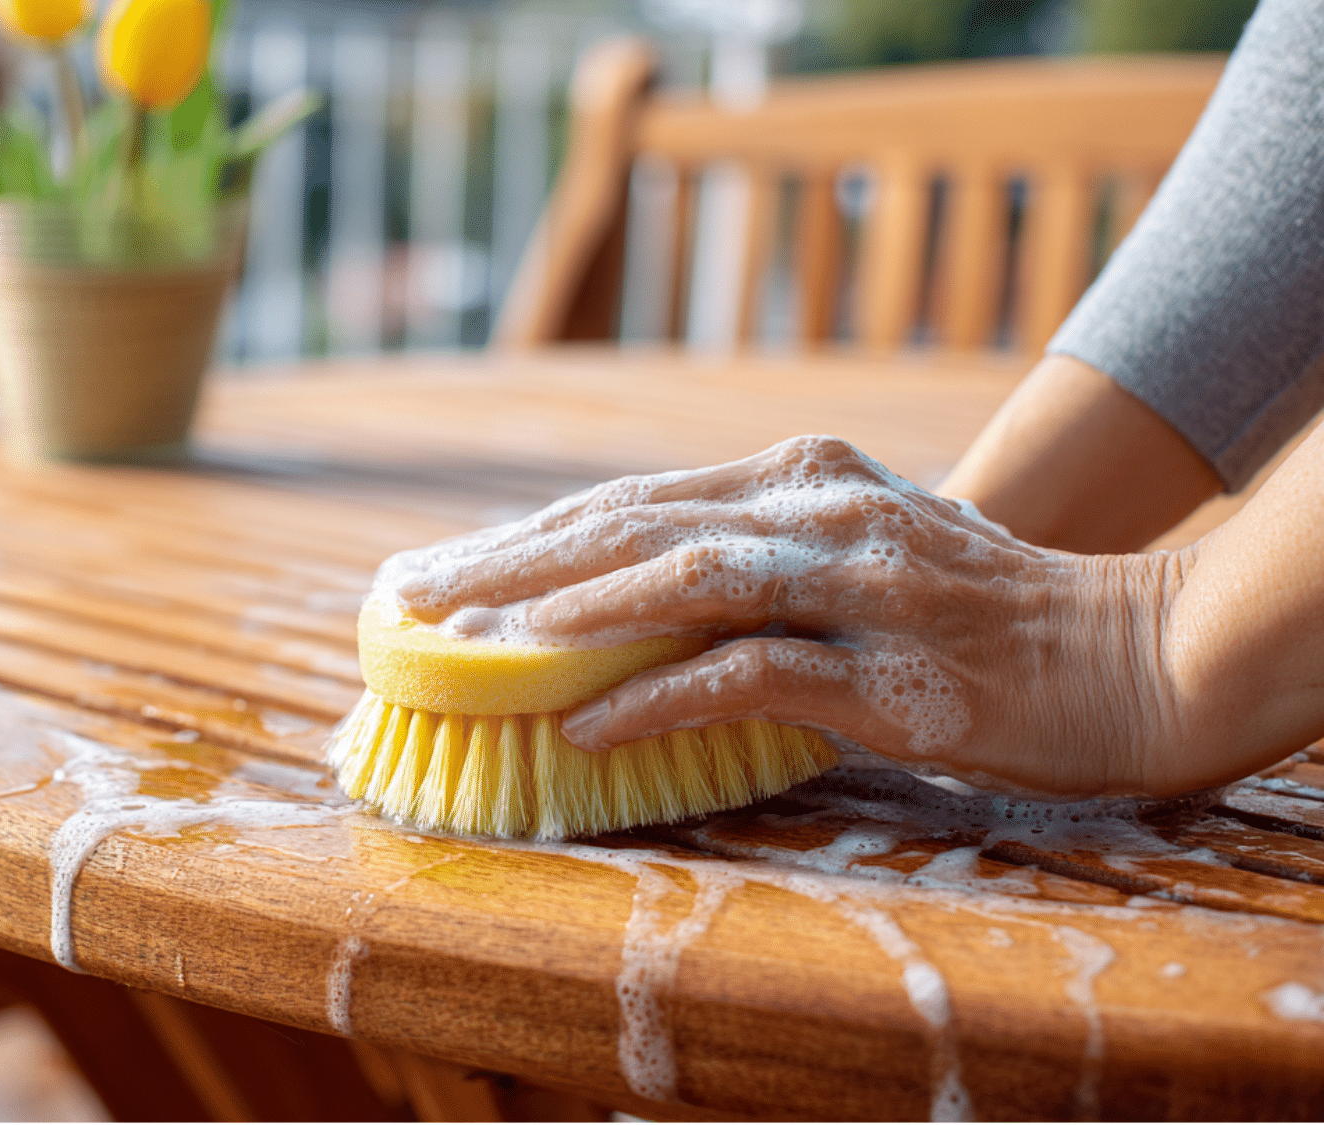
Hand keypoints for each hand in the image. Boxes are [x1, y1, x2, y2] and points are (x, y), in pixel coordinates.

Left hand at [383, 435, 1192, 798]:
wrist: (1132, 655)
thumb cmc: (978, 617)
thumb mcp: (853, 556)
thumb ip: (749, 568)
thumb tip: (614, 612)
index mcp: (797, 479)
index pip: (629, 502)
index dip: (524, 538)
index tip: (436, 573)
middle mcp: (817, 510)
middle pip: (631, 524)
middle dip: (509, 563)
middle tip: (411, 599)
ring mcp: (856, 586)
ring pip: (680, 577)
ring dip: (561, 609)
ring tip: (465, 642)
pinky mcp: (890, 672)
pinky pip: (749, 675)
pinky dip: (655, 694)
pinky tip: (580, 723)